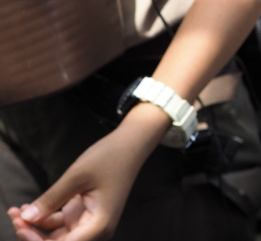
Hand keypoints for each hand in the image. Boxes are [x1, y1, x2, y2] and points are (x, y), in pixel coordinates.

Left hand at [8, 103, 169, 240]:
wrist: (130, 144)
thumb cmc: (109, 157)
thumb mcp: (77, 176)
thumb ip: (52, 199)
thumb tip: (27, 219)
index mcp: (98, 226)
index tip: (21, 225)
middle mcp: (95, 230)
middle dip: (33, 235)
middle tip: (15, 215)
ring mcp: (89, 223)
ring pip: (56, 237)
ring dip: (36, 227)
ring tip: (18, 210)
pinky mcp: (84, 215)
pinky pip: (60, 225)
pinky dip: (44, 218)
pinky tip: (29, 207)